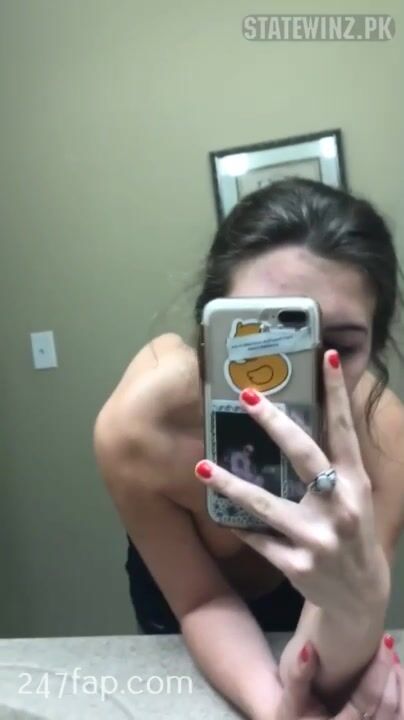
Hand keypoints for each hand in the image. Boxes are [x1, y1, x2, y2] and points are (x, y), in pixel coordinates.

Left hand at [195, 349, 389, 615]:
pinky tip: (219, 513)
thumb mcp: (356, 495)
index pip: (344, 429)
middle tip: (246, 394)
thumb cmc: (354, 533)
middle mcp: (340, 506)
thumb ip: (335, 462)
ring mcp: (317, 538)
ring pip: (266, 504)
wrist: (360, 597)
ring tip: (202, 467)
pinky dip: (239, 526)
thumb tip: (306, 414)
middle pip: (303, 455)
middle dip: (274, 423)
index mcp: (355, 482)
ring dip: (232, 484)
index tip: (326, 356)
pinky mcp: (296, 565)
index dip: (336, 392)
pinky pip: (258, 539)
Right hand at [268, 637, 400, 719]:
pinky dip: (401, 697)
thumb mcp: (291, 699)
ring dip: (400, 684)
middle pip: (389, 707)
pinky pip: (399, 716)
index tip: (384, 640)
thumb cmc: (295, 715)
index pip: (368, 699)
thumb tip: (307, 647)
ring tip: (393, 659)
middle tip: (387, 643)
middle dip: (391, 673)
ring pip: (400, 714)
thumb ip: (297, 675)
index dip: (379, 669)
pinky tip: (396, 677)